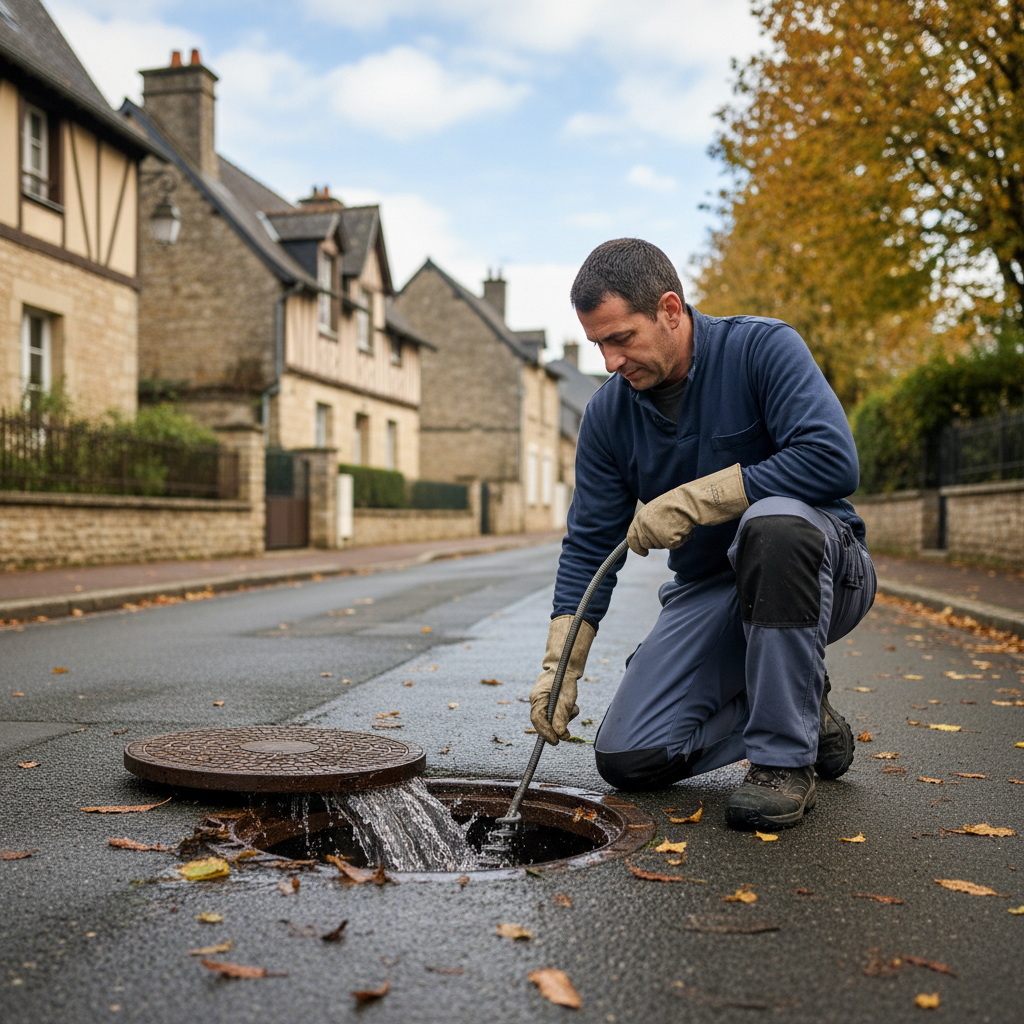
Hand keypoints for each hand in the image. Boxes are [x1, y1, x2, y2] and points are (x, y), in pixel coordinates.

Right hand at [530, 615, 595, 744]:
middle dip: (556, 728)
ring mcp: (543, 702)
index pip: (538, 720)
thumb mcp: (566, 698)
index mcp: (537, 698)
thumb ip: (562, 715)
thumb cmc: (565, 678)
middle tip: (567, 735)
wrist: (565, 664)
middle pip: (544, 721)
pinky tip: (572, 705)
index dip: (546, 733)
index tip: (556, 741)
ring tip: (573, 708)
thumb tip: (560, 734)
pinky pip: (557, 713)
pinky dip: (566, 713)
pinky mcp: (550, 702)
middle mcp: (537, 701)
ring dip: (564, 718)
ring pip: (552, 718)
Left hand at [627, 463, 747, 555]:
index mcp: (641, 516)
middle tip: (668, 531)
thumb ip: (647, 522)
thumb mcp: (656, 510)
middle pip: (646, 544)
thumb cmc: (676, 504)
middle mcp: (645, 525)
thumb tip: (643, 537)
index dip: (636, 547)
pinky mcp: (667, 539)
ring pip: (659, 546)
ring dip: (668, 540)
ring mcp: (655, 533)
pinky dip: (678, 540)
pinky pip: (671, 545)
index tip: (643, 553)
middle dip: (656, 543)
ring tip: (676, 525)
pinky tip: (682, 529)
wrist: (690, 502)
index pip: (632, 537)